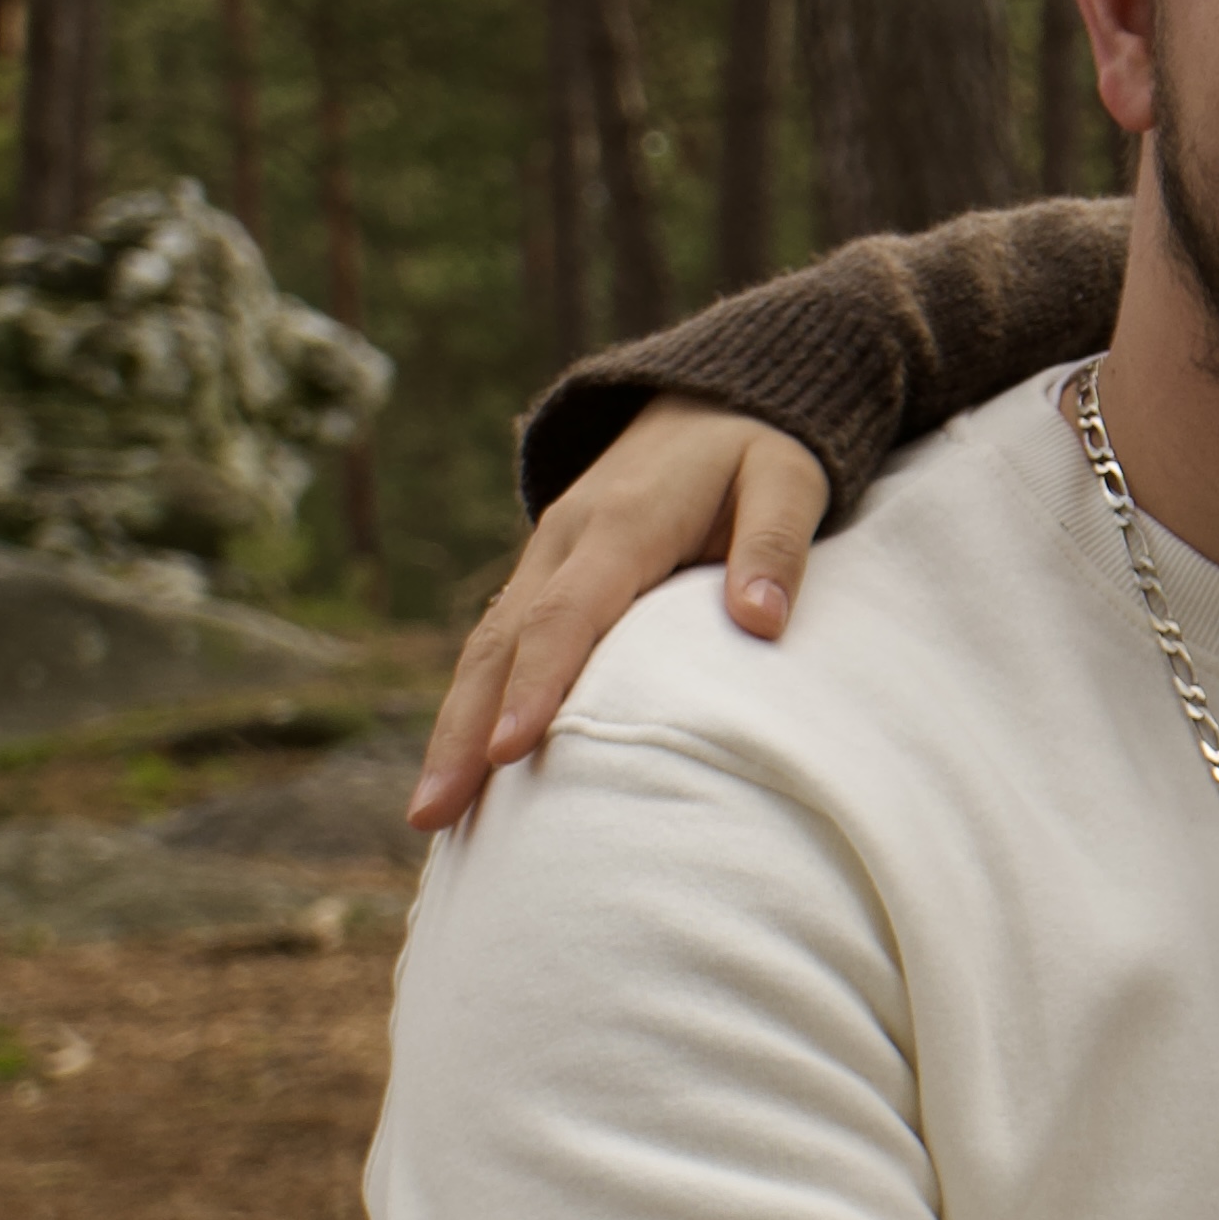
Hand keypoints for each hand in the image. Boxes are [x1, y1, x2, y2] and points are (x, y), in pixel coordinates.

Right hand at [409, 408, 830, 828]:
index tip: (510, 753)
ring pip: (483, 648)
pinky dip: (471, 707)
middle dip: (462, 731)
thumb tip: (762, 622)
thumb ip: (776, 544)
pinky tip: (463, 772)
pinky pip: (496, 646)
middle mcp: (564, 541)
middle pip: (500, 643)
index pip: (568, 614)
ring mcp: (543, 559)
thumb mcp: (789, 478)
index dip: (538, 684)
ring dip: (451, 730)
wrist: (706, 401)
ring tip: (429, 818)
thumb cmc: (756, 451)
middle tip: (433, 816)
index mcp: (621, 523)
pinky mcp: (541, 578)